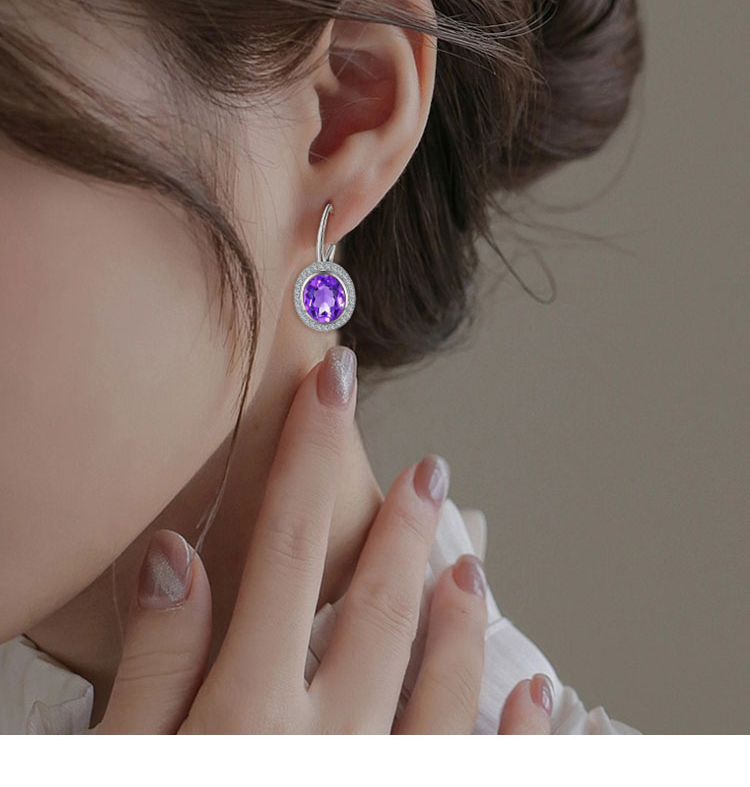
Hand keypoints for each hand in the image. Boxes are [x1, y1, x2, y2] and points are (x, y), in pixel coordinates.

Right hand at [95, 345, 550, 732]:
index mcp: (246, 709)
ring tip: (468, 567)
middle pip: (374, 605)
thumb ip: (154, 664)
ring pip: (440, 684)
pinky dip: (516, 729)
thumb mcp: (123, 762)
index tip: (333, 382)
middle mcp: (327, 740)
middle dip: (403, 525)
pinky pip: (483, 771)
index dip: (310, 452)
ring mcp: (384, 785)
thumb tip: (177, 555)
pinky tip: (534, 688)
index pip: (285, 548)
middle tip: (429, 470)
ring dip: (457, 615)